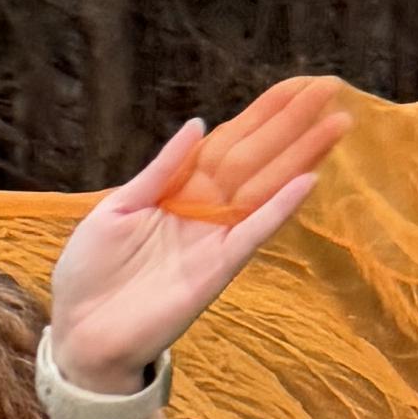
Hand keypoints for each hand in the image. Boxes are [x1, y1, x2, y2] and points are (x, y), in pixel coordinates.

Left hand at [43, 78, 341, 395]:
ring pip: (265, 187)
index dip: (263, 114)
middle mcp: (204, 211)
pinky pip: (253, 232)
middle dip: (293, 124)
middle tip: (332, 89)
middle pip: (257, 158)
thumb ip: (160, 170)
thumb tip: (200, 125)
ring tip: (337, 123)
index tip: (298, 85)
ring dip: (301, 156)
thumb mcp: (116, 209)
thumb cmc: (90, 273)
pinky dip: (279, 208)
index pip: (230, 142)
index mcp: (179, 191)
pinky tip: (309, 181)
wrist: (80, 332)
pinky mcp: (217, 269)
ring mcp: (214, 239)